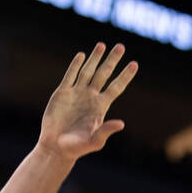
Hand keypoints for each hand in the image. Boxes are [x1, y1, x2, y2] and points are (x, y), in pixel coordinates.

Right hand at [37, 42, 137, 161]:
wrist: (56, 147)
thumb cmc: (77, 148)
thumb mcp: (94, 141)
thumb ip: (106, 130)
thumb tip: (121, 124)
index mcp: (101, 107)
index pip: (116, 87)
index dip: (125, 76)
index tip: (135, 64)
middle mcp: (90, 97)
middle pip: (104, 74)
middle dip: (112, 60)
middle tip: (120, 46)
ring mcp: (77, 93)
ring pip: (88, 71)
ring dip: (95, 58)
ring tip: (102, 45)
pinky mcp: (63, 93)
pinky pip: (70, 75)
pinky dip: (75, 65)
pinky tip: (82, 55)